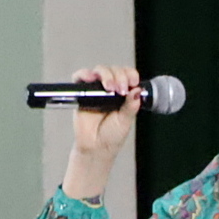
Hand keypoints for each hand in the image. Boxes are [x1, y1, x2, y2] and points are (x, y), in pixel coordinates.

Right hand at [61, 65, 139, 199]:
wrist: (96, 148)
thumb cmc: (111, 135)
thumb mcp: (125, 120)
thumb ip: (131, 106)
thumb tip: (137, 91)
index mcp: (124, 94)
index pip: (128, 75)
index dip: (131, 74)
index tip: (133, 82)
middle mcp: (110, 88)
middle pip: (115, 70)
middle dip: (120, 76)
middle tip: (121, 90)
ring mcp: (96, 89)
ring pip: (100, 70)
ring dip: (106, 75)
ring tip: (110, 88)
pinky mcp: (82, 92)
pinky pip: (81, 77)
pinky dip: (85, 74)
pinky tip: (92, 78)